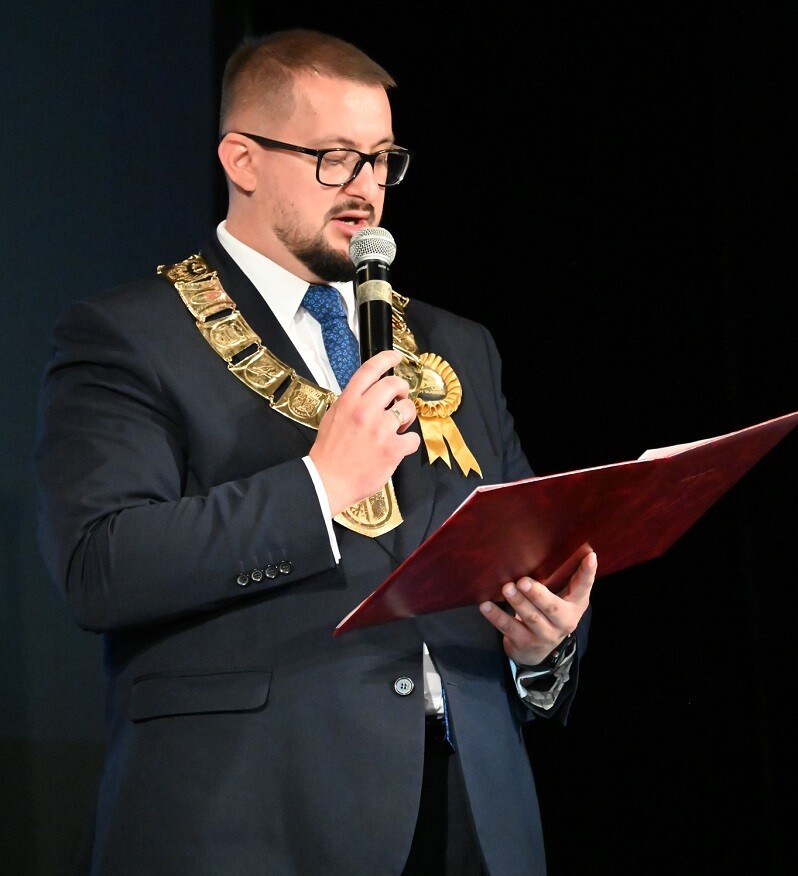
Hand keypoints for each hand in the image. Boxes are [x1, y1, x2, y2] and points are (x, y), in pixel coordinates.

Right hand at [310, 350, 420, 514]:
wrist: (328, 481)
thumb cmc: (329, 452)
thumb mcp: (332, 417)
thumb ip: (350, 402)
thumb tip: (366, 393)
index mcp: (349, 401)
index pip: (370, 370)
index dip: (386, 358)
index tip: (396, 357)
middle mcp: (365, 411)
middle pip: (394, 384)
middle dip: (401, 389)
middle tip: (400, 398)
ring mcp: (380, 429)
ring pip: (408, 409)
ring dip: (406, 417)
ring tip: (396, 427)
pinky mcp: (392, 449)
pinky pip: (413, 438)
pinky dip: (408, 443)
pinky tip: (398, 448)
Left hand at [479, 551, 596, 665]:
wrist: (536, 652)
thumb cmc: (547, 613)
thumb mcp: (559, 598)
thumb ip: (559, 579)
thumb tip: (547, 545)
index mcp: (575, 605)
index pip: (583, 587)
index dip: (587, 573)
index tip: (590, 556)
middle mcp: (564, 621)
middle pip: (553, 607)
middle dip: (538, 594)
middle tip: (523, 581)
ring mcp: (545, 635)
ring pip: (531, 618)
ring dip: (518, 602)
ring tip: (507, 588)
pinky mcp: (525, 643)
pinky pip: (510, 628)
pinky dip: (497, 616)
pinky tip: (486, 606)